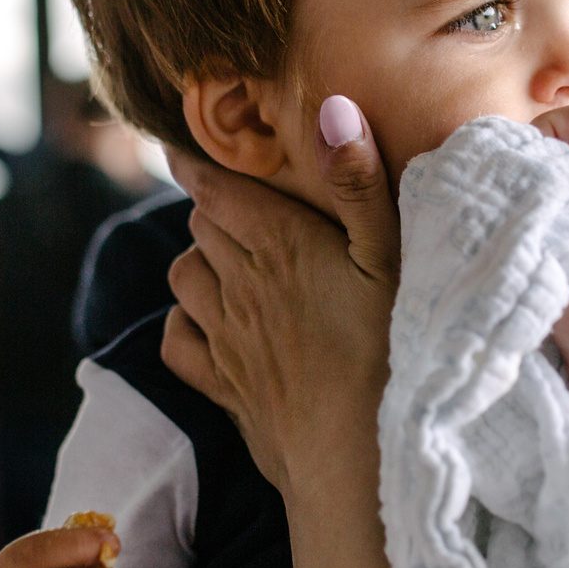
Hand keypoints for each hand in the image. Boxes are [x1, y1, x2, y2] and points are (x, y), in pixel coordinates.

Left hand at [162, 96, 398, 515]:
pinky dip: (185, 323)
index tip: (185, 144)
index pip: (213, 186)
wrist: (357, 459)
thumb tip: (332, 108)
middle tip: (243, 203)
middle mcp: (238, 284)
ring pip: (184, 277)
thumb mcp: (390, 257)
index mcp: (276, 244)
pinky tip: (211, 322)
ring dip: (201, 261)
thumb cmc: (390, 350)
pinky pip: (178, 340)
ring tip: (233, 259)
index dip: (198, 161)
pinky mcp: (222, 386)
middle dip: (215, 208)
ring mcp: (225, 338)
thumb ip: (358, 182)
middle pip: (201, 226)